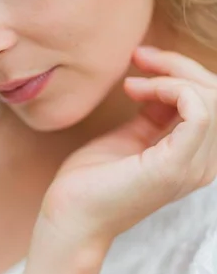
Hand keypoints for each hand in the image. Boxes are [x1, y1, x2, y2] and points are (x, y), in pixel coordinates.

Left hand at [41, 47, 216, 251]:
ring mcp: (193, 167)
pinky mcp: (175, 166)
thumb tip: (163, 83)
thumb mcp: (132, 136)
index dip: (181, 71)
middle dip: (178, 65)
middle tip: (139, 58)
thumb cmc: (92, 180)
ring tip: (132, 83)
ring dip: (170, 75)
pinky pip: (199, 110)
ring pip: (212, 97)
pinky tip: (137, 92)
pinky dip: (170, 88)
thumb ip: (154, 114)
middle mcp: (203, 164)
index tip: (140, 62)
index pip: (211, 101)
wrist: (70, 215)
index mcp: (195, 157)